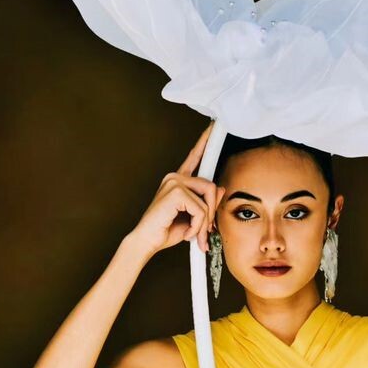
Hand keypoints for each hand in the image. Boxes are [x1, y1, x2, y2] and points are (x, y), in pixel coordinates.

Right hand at [128, 122, 225, 256]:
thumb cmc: (166, 230)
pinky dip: (198, 226)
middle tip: (205, 232)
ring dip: (204, 222)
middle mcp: (175, 177)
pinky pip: (201, 209)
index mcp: (178, 181)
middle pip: (210, 186)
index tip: (212, 127)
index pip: (194, 158)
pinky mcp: (175, 192)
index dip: (204, 142)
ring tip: (194, 234)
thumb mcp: (193, 217)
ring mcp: (174, 182)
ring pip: (207, 198)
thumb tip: (220, 189)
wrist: (147, 241)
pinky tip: (186, 233)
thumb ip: (206, 202)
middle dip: (211, 213)